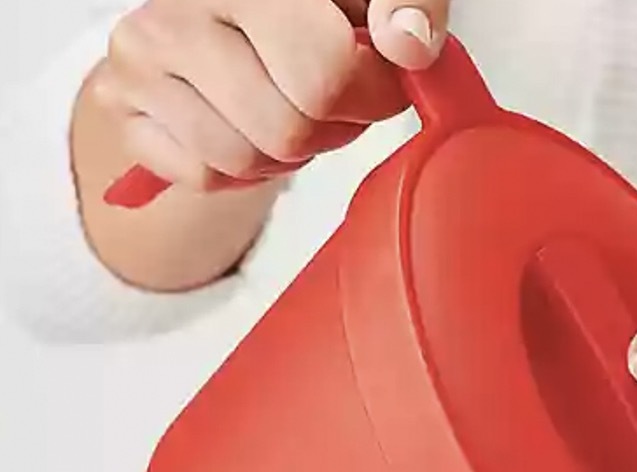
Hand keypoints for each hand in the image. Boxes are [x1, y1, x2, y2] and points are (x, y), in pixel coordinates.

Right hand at [91, 0, 451, 193]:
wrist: (224, 8)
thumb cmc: (308, 7)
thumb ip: (406, 2)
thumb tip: (408, 46)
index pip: (324, 77)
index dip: (372, 98)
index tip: (379, 84)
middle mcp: (174, 12)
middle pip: (286, 130)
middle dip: (329, 130)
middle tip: (335, 100)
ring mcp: (136, 59)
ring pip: (242, 160)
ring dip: (285, 154)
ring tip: (289, 107)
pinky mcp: (116, 102)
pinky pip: (203, 176)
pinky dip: (240, 169)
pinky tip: (248, 123)